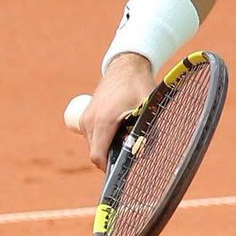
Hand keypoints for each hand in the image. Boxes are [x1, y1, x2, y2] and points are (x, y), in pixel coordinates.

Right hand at [81, 53, 153, 170]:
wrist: (125, 65)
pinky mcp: (85, 115)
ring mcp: (85, 118)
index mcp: (103, 121)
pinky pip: (92, 136)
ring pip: (94, 145)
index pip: (98, 156)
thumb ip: (150, 127)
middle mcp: (89, 121)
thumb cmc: (139, 85)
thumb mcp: (148, 106)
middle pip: (96, 153)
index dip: (109, 168)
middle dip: (111, 158)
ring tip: (126, 136)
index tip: (123, 170)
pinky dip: (102, 139)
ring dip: (107, 147)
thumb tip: (151, 150)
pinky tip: (119, 130)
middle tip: (131, 151)